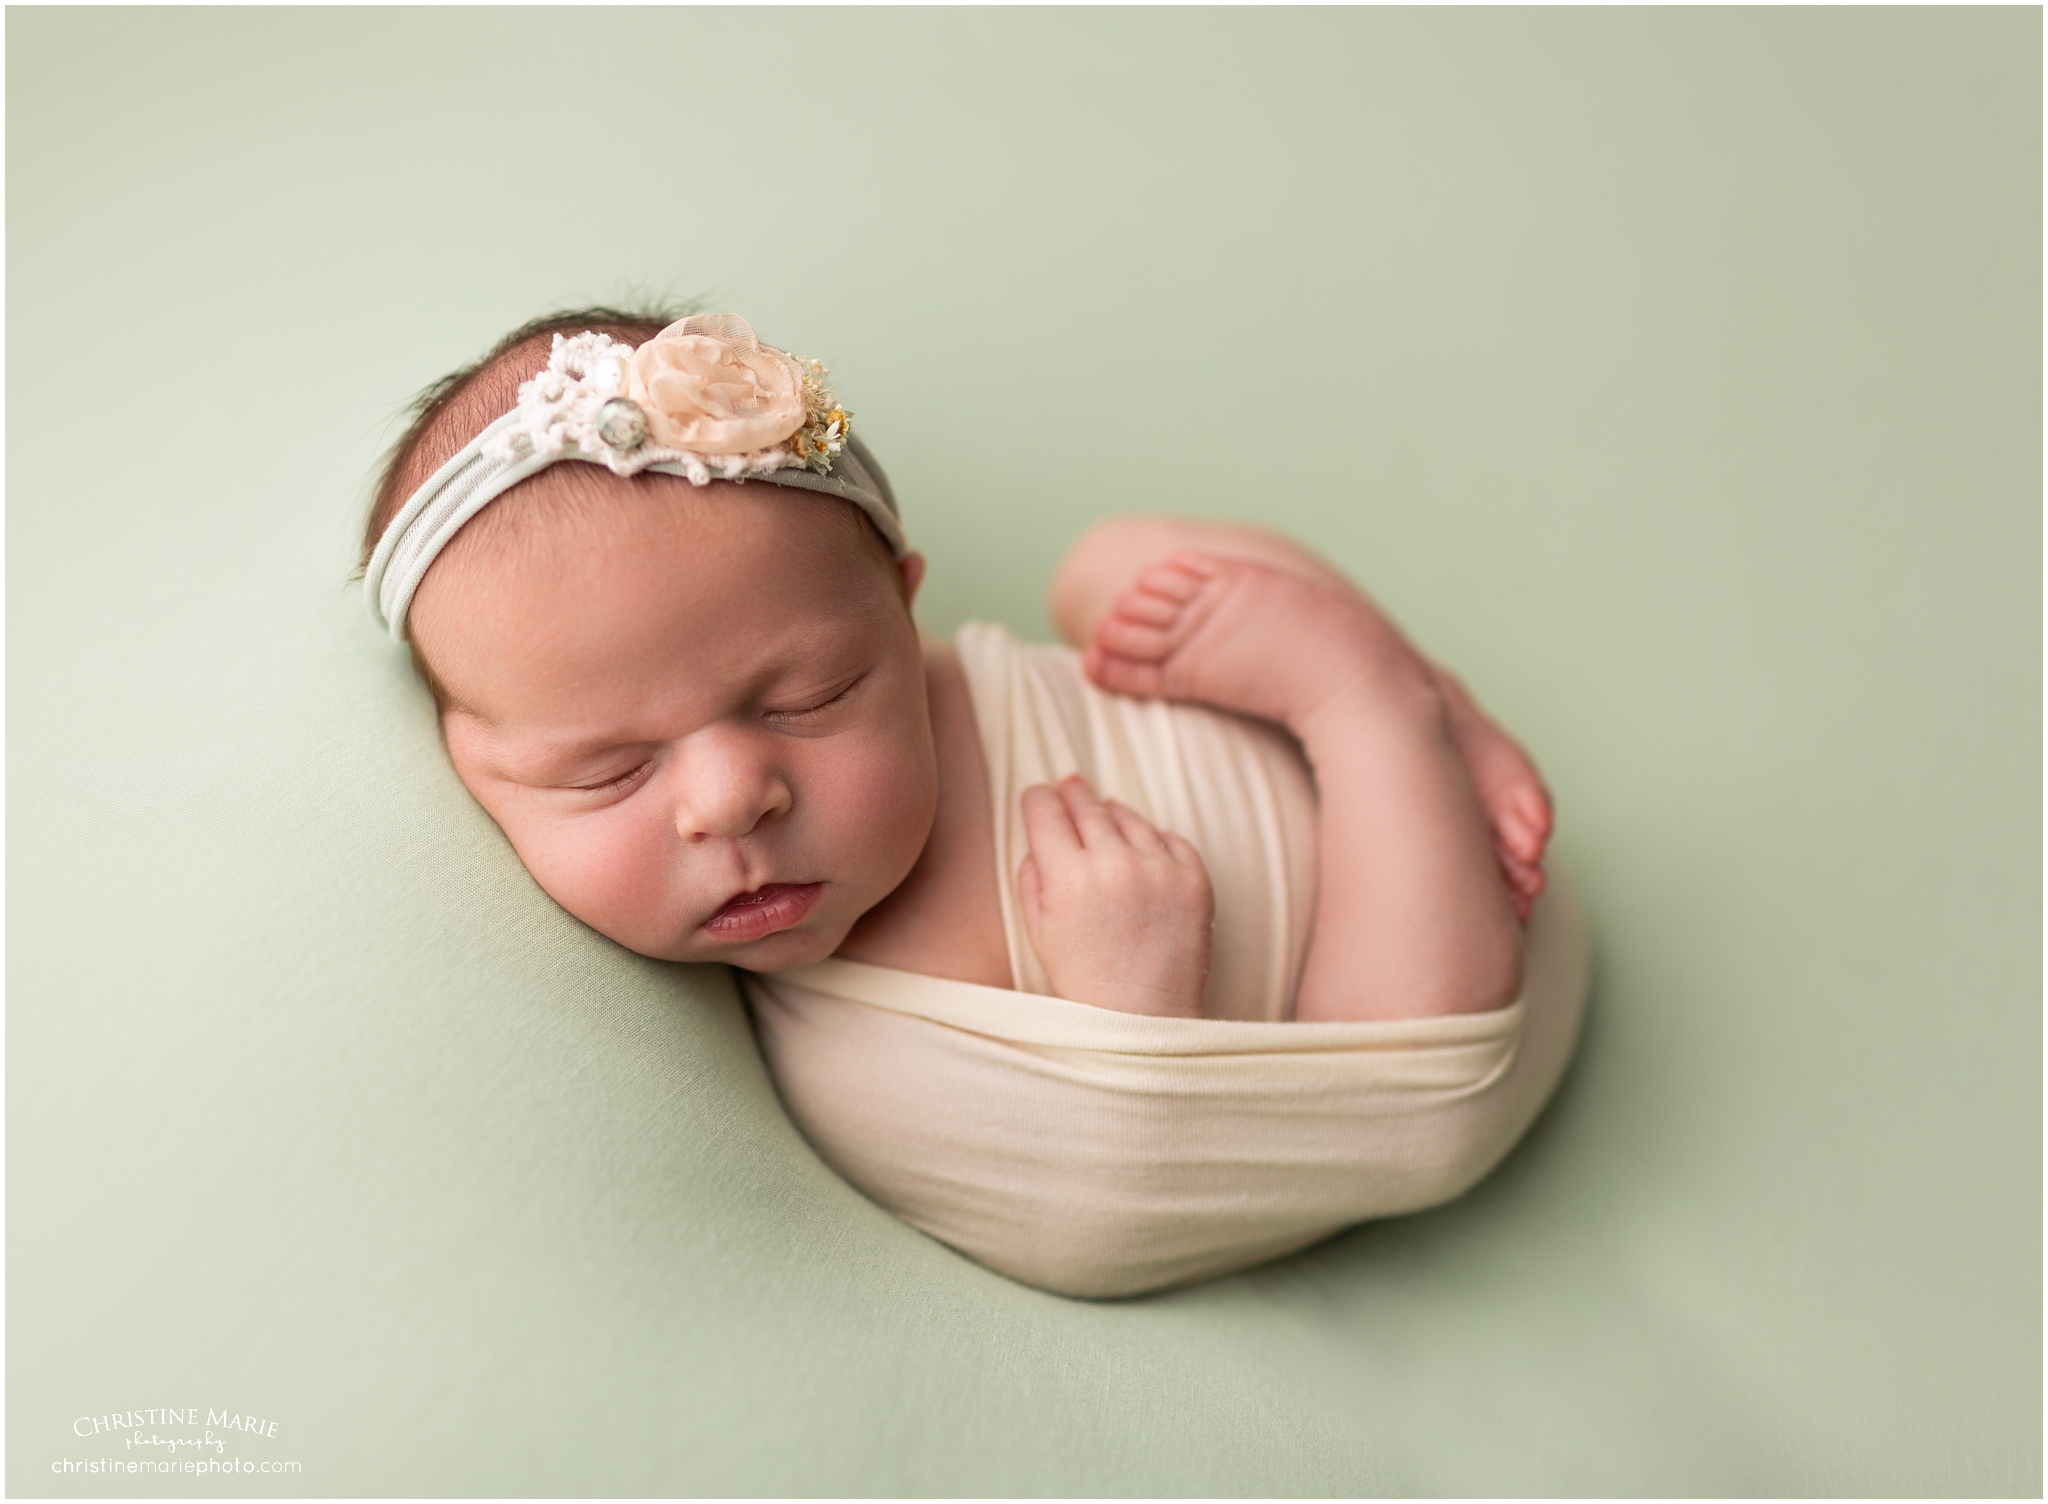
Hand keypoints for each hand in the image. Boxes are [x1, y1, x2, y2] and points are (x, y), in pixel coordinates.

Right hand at [1017, 774, 1213, 1017]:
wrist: (1146, 1019)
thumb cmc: (1084, 980)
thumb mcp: (1039, 932)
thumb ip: (1032, 878)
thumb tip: (1040, 838)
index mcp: (1069, 877)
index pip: (1046, 815)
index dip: (1038, 799)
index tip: (1037, 794)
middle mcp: (1115, 863)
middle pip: (1089, 809)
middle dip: (1074, 794)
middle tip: (1069, 783)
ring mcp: (1160, 869)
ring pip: (1131, 819)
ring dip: (1114, 813)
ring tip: (1105, 809)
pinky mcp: (1195, 880)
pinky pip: (1170, 839)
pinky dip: (1154, 839)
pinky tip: (1144, 842)